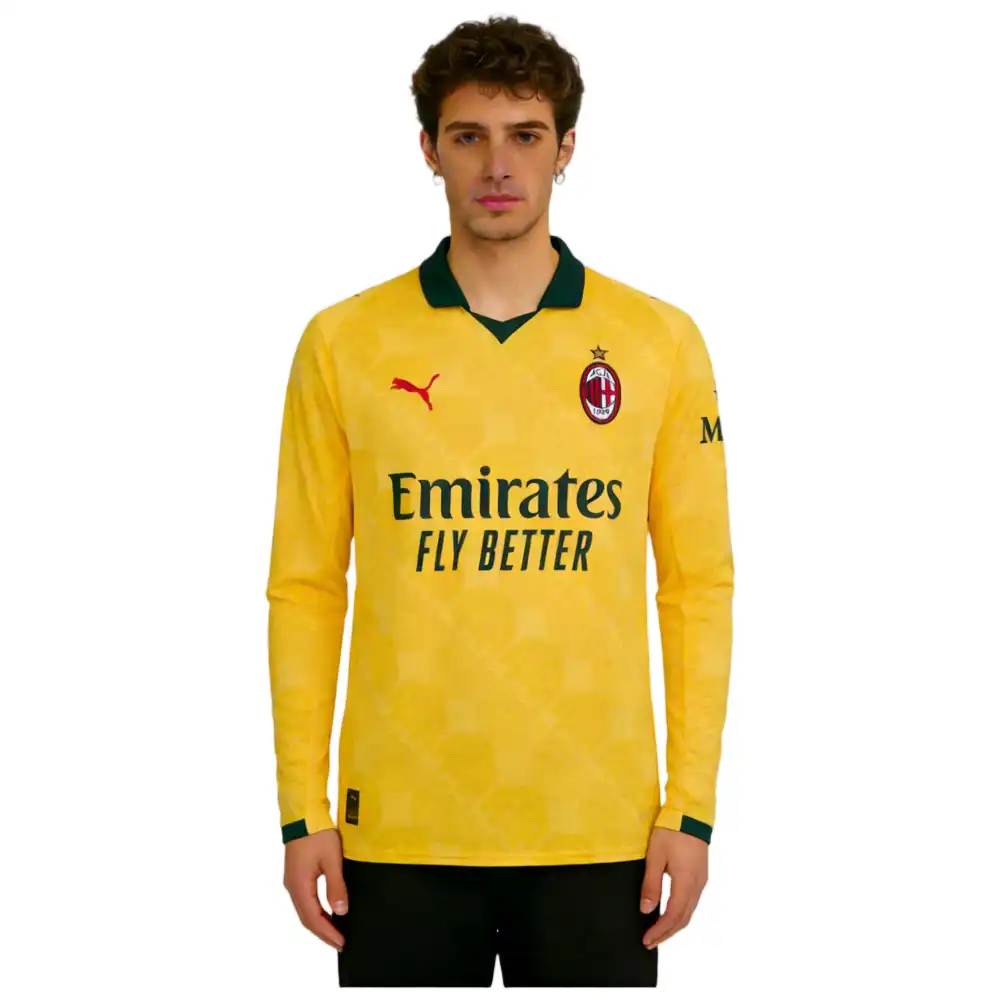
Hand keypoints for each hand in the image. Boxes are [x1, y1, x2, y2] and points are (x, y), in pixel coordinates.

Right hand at [283, 827, 348, 950]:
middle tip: (339, 943)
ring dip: (318, 922)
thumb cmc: (317, 834)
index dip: (327, 933)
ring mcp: (292, 880)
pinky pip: (304, 899)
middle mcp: (292, 886)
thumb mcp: (332, 860)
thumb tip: (340, 911)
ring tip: (334, 931)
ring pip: (304, 909)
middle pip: (306, 918)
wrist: (303, 814)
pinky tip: (325, 911)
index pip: (313, 918)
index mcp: (299, 886)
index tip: (341, 944)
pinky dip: (315, 910)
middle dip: (323, 932)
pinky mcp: (295, 874)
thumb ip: (336, 886)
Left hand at [640, 826, 707, 948]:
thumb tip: (646, 910)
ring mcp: (701, 881)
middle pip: (683, 919)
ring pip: (689, 911)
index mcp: (685, 883)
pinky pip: (692, 902)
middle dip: (667, 933)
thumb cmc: (671, 832)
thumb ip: (651, 884)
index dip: (660, 931)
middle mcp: (697, 886)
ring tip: (659, 932)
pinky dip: (680, 913)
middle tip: (650, 942)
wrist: (691, 813)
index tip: (647, 940)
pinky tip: (671, 912)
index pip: (672, 916)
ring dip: (674, 924)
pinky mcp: (701, 875)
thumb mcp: (655, 857)